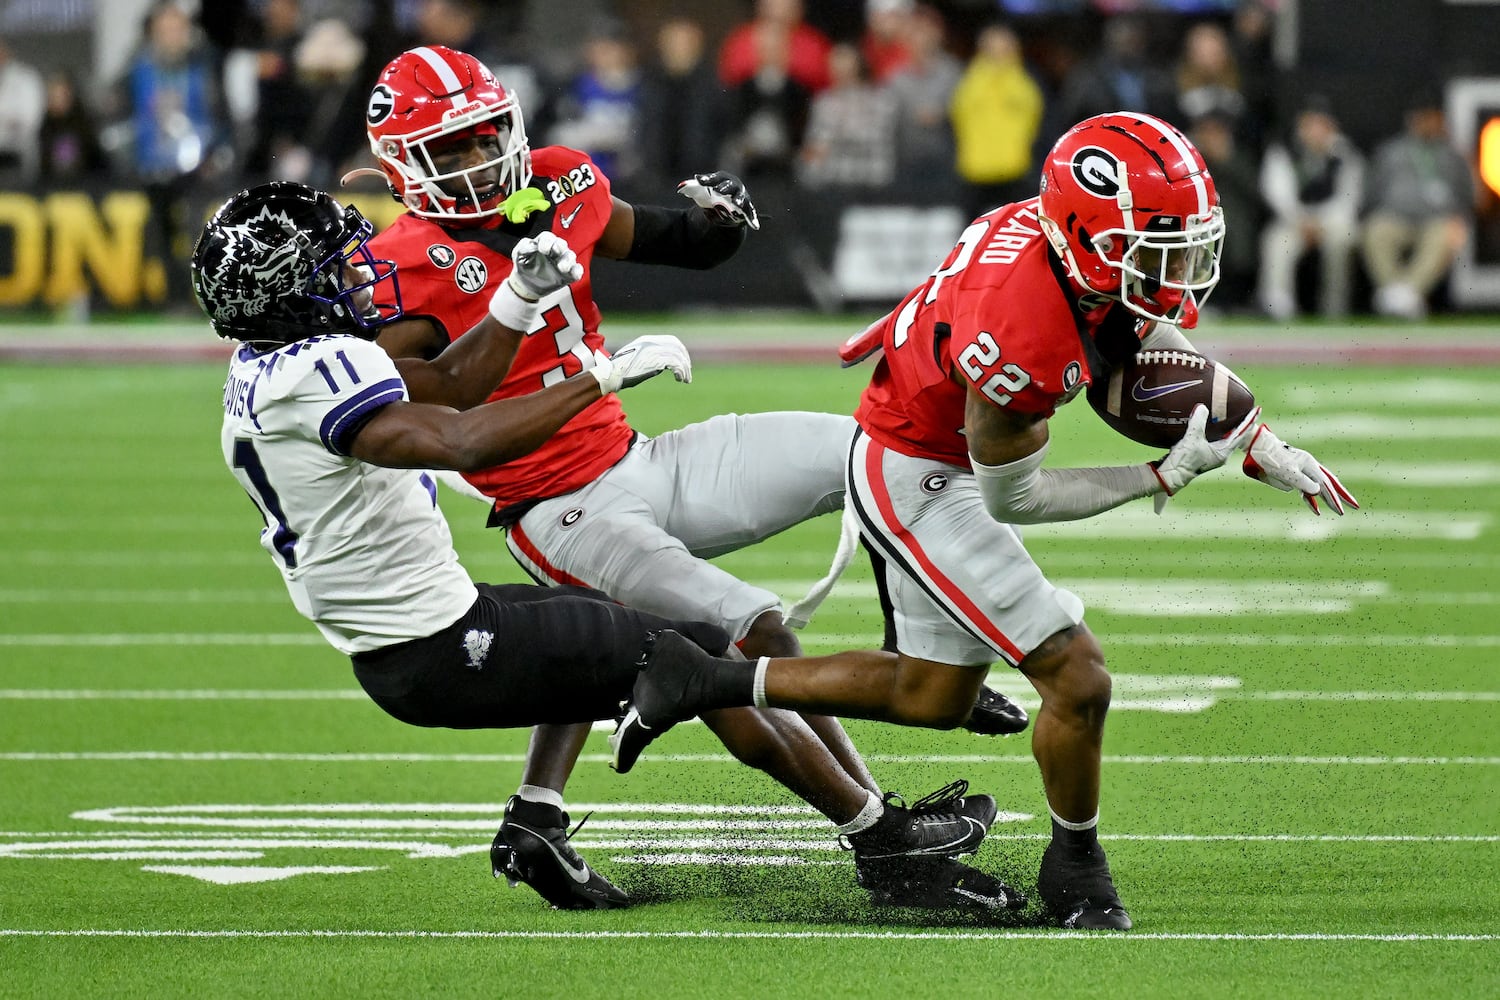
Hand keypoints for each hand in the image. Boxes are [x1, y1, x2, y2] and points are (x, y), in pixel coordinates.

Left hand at [507, 231, 581, 300]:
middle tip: (556, 251)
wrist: (526, 284)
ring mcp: (562, 262)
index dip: (547, 241)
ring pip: (570, 256)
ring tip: (562, 267)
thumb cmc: (524, 266)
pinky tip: (574, 273)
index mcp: (543, 243)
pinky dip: (577, 271)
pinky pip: (576, 270)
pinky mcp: (568, 274)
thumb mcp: (518, 255)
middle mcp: (555, 250)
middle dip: (560, 247)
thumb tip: (530, 245)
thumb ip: (523, 247)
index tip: (543, 249)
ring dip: (568, 260)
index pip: (548, 237)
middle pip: (561, 244)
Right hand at [589, 334, 691, 393]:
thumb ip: (650, 359)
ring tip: (685, 380)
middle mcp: (651, 342)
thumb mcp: (637, 360)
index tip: (683, 362)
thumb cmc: (621, 372)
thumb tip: (663, 366)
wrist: (611, 374)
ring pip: (678, 357)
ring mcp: (653, 350)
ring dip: (684, 369)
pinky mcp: (655, 360)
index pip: (670, 340)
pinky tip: (680, 379)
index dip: (680, 351)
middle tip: (687, 372)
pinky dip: (680, 372)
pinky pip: (675, 364)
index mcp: (646, 340)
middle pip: (677, 346)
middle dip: (685, 359)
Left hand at [678, 171, 759, 230]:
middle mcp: (734, 186)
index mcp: (723, 179)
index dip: (708, 179)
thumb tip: (681, 188)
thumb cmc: (712, 195)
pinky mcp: (747, 208)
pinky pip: (750, 212)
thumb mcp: (702, 192)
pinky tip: (754, 225)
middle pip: (729, 186)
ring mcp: (742, 196)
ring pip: (741, 198)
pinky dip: (752, 218)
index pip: (715, 178)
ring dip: (739, 200)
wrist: (726, 205)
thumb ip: (694, 189)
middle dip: (724, 188)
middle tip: (718, 191)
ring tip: (736, 204)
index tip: (698, 180)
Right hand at [1150, 404, 1260, 510]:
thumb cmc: (1184, 461)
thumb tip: (1202, 407)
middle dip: (1240, 424)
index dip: (1249, 421)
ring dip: (1227, 427)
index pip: (1240, 433)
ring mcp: (1211, 455)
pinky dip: (1215, 430)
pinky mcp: (1201, 454)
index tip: (1257, 410)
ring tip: (1232, 416)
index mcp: (1223, 452)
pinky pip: (1212, 439)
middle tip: (1246, 411)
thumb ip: (1198, 421)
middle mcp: (1220, 455)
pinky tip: (1211, 424)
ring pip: (1224, 437)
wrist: (1169, 476)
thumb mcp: (1192, 438)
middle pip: (1235, 436)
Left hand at [1242, 423, 1358, 514]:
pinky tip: (1316, 509)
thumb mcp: (1287, 473)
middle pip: (1329, 483)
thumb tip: (1318, 491)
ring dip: (1328, 498)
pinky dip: (1311, 499)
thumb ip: (1303, 482)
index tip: (1340, 511)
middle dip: (1341, 496)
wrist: (1259, 450)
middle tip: (1355, 506)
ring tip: (1338, 509)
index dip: (1334, 499)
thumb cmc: (1272, 460)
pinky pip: (1306, 489)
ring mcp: (1302, 471)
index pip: (1326, 485)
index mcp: (1310, 465)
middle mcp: (1309, 467)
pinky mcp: (1294, 475)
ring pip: (1319, 486)